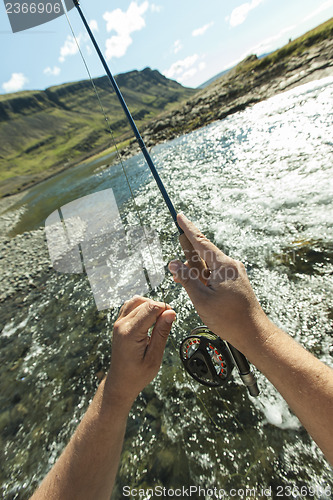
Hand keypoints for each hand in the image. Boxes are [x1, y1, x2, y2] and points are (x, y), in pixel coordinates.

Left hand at [105, 296, 175, 406]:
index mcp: (130, 334)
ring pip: (136, 300)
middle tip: (167, 322)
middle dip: (159, 307)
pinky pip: (130, 306)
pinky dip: (141, 307)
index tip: (173, 318)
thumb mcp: (154, 357)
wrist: (120, 382)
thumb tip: (171, 312)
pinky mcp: (118, 323)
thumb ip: (161, 333)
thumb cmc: (138, 374)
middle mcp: (121, 325)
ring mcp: (118, 323)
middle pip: (144, 303)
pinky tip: (148, 318)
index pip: (150, 308)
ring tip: (158, 320)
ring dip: (150, 305)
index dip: (165, 309)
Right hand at [169, 214, 267, 351]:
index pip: (201, 241)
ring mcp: (235, 274)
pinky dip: (203, 278)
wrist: (254, 333)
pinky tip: (196, 287)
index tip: (180, 216)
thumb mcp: (201, 299)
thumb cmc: (229, 318)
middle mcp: (231, 265)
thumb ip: (187, 278)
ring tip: (182, 281)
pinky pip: (215, 274)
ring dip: (194, 271)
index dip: (188, 229)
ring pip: (209, 266)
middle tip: (176, 269)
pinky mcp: (236, 283)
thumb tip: (174, 263)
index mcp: (224, 265)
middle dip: (187, 258)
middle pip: (203, 254)